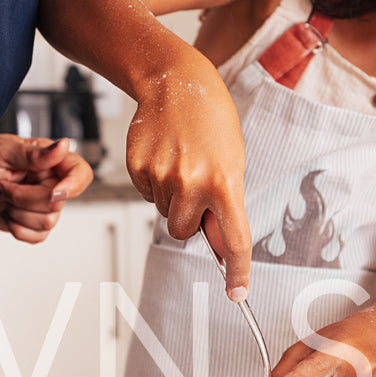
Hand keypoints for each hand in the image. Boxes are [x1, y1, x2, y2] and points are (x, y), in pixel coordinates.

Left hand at [0, 135, 91, 242]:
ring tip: (1, 197)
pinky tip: (4, 215)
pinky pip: (38, 237)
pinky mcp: (28, 223)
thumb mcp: (3, 150)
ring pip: (48, 221)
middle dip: (24, 198)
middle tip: (1, 186)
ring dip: (18, 213)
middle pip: (57, 202)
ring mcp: (39, 204)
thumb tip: (64, 145)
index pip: (80, 172)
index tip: (55, 191)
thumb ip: (36, 153)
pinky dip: (18, 229)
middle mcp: (47, 182)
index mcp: (47, 160)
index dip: (74, 185)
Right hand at [126, 56, 251, 299]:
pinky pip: (145, 194)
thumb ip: (227, 206)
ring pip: (163, 214)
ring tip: (180, 161)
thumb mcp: (232, 163)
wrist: (177, 82)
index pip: (235, 239)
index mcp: (224, 183)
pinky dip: (153, 182)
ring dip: (171, 197)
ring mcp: (161, 176)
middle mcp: (192, 183)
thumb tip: (222, 250)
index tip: (238, 294)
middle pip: (183, 232)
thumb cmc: (212, 124)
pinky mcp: (137, 167)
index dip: (238, 271)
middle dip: (188, 219)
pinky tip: (163, 155)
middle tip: (195, 187)